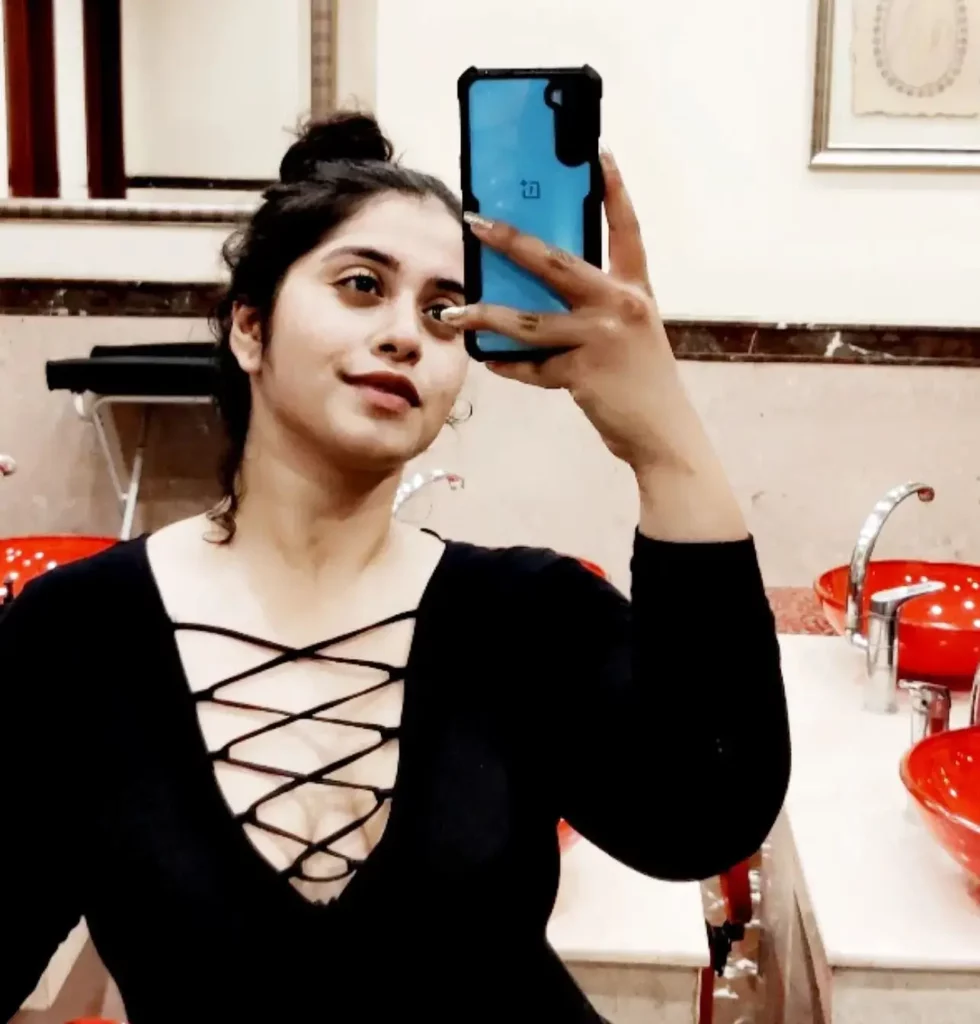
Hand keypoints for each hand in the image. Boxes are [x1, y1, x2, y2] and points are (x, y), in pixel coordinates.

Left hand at [442, 150, 677, 468]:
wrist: (663, 432)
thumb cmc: (643, 381)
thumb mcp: (631, 332)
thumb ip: (597, 307)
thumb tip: (540, 291)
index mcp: (635, 289)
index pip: (627, 229)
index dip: (614, 189)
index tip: (598, 153)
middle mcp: (620, 305)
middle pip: (555, 262)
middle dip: (510, 241)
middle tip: (477, 224)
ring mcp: (601, 338)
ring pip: (528, 320)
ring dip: (486, 315)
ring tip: (455, 311)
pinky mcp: (583, 372)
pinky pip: (532, 365)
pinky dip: (508, 365)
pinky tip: (489, 358)